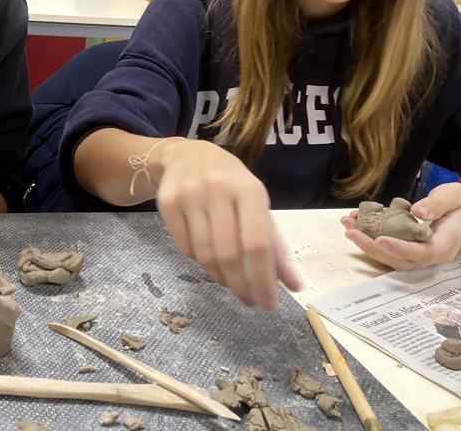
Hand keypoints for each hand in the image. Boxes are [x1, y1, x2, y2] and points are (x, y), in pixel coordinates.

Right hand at [152, 139, 302, 309]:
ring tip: (230, 282)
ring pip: (204, 254)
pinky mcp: (168, 202)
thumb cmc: (231, 183)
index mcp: (249, 190)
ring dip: (220, 277)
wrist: (188, 155)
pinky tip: (208, 259)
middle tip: (248, 300)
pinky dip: (199, 262)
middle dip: (240, 285)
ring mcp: (189, 195)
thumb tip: (292, 285)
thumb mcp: (257, 205)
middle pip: (228, 253)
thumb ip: (275, 246)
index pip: (257, 243)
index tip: (268, 303)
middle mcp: (218, 189)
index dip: (263, 279)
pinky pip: (184, 248)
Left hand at [340, 182, 460, 269]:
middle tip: (351, 232)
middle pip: (400, 259)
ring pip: (391, 257)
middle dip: (373, 248)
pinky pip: (390, 248)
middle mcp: (431, 255)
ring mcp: (420, 254)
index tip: (380, 239)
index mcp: (445, 245)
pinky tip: (356, 225)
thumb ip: (437, 205)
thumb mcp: (453, 197)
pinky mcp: (410, 249)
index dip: (400, 249)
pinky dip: (371, 239)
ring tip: (348, 226)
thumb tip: (417, 212)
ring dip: (367, 244)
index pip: (421, 253)